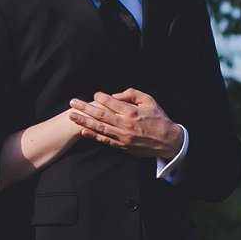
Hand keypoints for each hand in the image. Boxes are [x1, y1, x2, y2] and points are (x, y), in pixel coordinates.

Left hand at [68, 88, 182, 158]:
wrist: (168, 140)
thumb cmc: (159, 118)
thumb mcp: (149, 100)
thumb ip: (132, 94)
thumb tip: (115, 95)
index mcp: (132, 112)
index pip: (111, 102)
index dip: (101, 97)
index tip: (95, 94)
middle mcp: (125, 124)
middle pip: (100, 115)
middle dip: (84, 108)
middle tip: (72, 102)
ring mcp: (123, 136)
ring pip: (99, 128)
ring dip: (84, 121)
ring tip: (72, 116)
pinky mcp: (123, 146)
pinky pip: (105, 140)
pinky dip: (93, 136)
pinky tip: (83, 131)